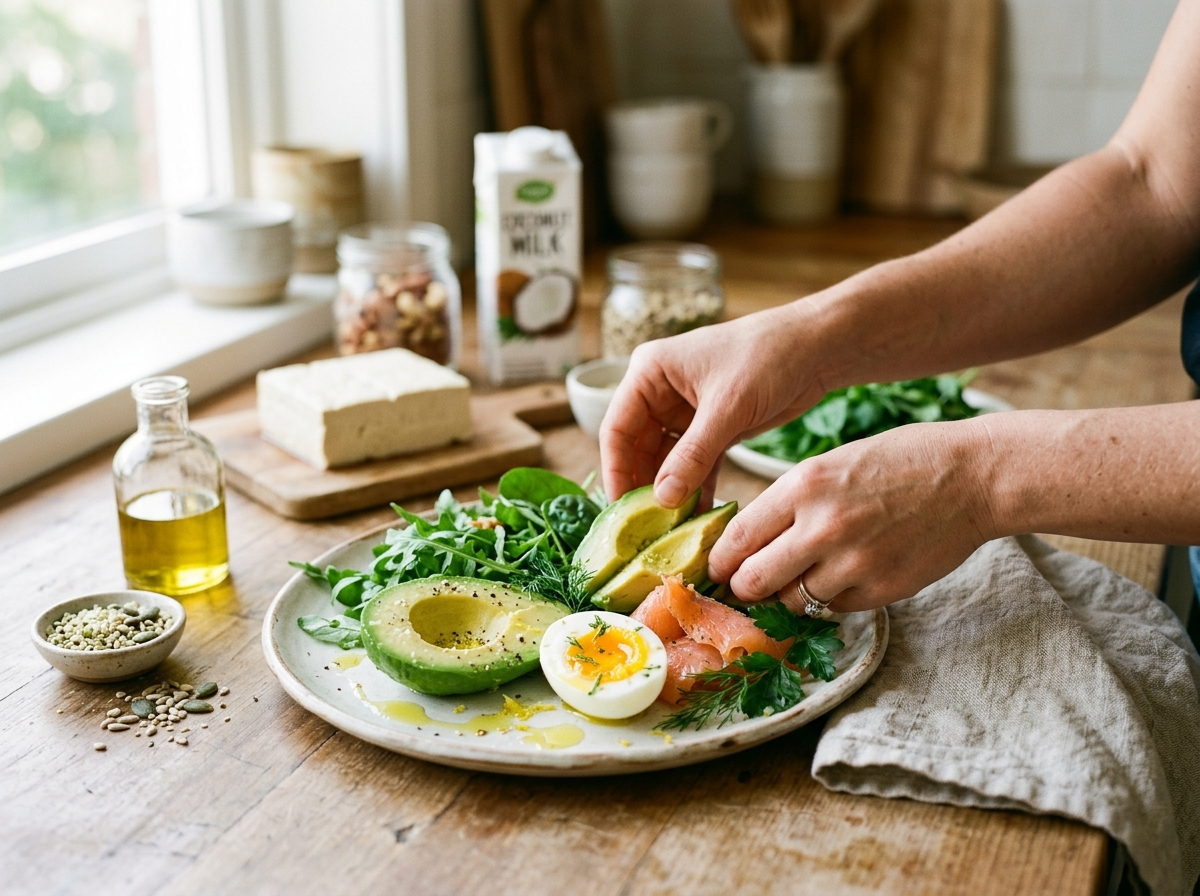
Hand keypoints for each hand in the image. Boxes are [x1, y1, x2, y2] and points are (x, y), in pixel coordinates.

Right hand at [600, 301, 827, 507]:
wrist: (817, 347)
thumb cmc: (768, 356)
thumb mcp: (727, 407)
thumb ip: (693, 455)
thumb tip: (662, 498)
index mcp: (649, 373)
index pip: (617, 428)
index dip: (617, 470)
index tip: (622, 509)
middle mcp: (660, 392)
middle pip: (638, 449)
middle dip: (645, 486)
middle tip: (647, 527)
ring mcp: (686, 412)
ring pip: (666, 461)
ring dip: (671, 492)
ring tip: (672, 528)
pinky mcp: (713, 428)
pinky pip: (694, 465)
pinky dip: (696, 488)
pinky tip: (698, 516)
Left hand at [707, 418, 999, 610]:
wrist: (973, 476)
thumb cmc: (901, 461)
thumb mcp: (832, 464)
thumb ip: (791, 501)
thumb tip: (750, 539)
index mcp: (802, 486)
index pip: (736, 539)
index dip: (720, 561)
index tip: (717, 569)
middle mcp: (821, 527)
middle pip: (753, 582)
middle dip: (744, 587)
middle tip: (747, 585)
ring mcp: (853, 563)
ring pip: (791, 603)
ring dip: (788, 597)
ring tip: (798, 581)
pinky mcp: (881, 590)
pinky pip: (835, 608)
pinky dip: (831, 599)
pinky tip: (844, 577)